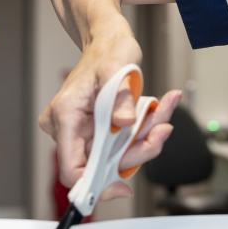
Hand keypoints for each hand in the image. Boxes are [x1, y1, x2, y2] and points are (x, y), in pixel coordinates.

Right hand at [38, 26, 182, 202]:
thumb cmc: (107, 50)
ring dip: (145, 138)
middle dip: (136, 151)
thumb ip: (119, 97)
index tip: (122, 187)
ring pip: (117, 155)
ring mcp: (84, 131)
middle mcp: (69, 129)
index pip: (72, 169)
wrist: (107, 41)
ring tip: (163, 109)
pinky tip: (157, 108)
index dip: (96, 184)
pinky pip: (123, 143)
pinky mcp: (98, 131)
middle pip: (101, 165)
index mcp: (65, 116)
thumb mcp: (116, 67)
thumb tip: (124, 124)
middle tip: (161, 130)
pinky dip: (143, 131)